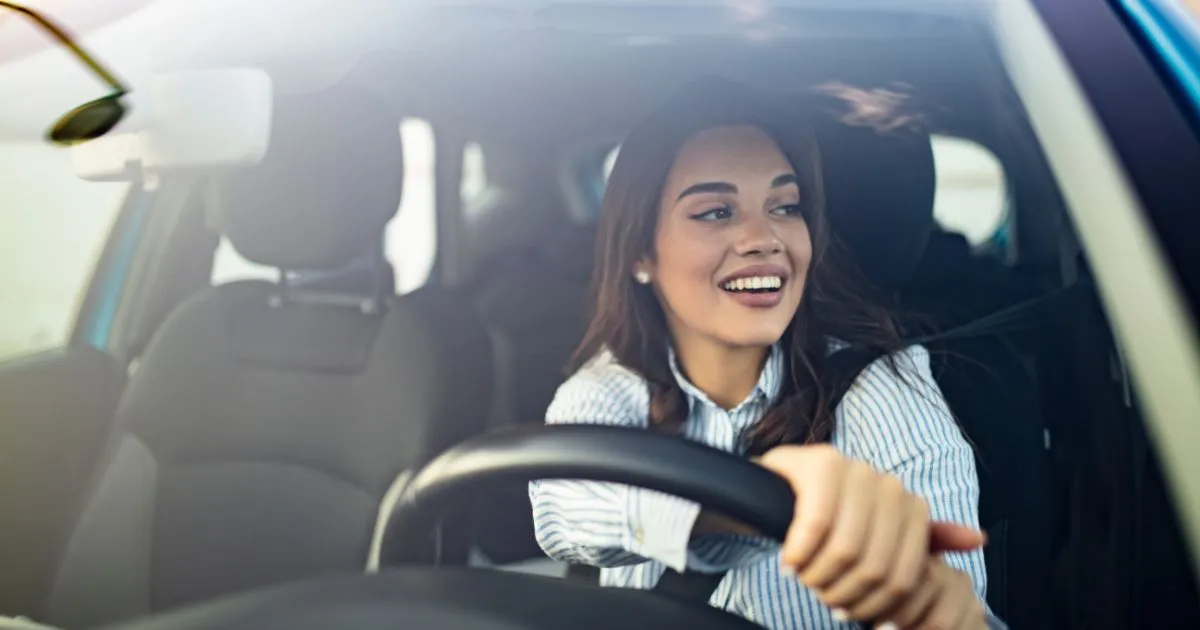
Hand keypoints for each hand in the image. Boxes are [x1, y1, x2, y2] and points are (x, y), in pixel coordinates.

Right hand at [758, 445, 985, 623]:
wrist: (778, 486)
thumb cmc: (831, 519)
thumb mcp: (878, 535)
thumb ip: (923, 542)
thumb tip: (979, 539)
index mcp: (909, 505)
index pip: (903, 579)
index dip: (874, 606)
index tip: (849, 611)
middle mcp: (887, 483)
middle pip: (875, 568)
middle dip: (842, 594)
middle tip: (821, 595)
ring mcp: (854, 469)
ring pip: (845, 550)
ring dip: (818, 575)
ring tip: (805, 577)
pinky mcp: (819, 465)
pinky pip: (816, 524)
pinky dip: (800, 552)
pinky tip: (790, 559)